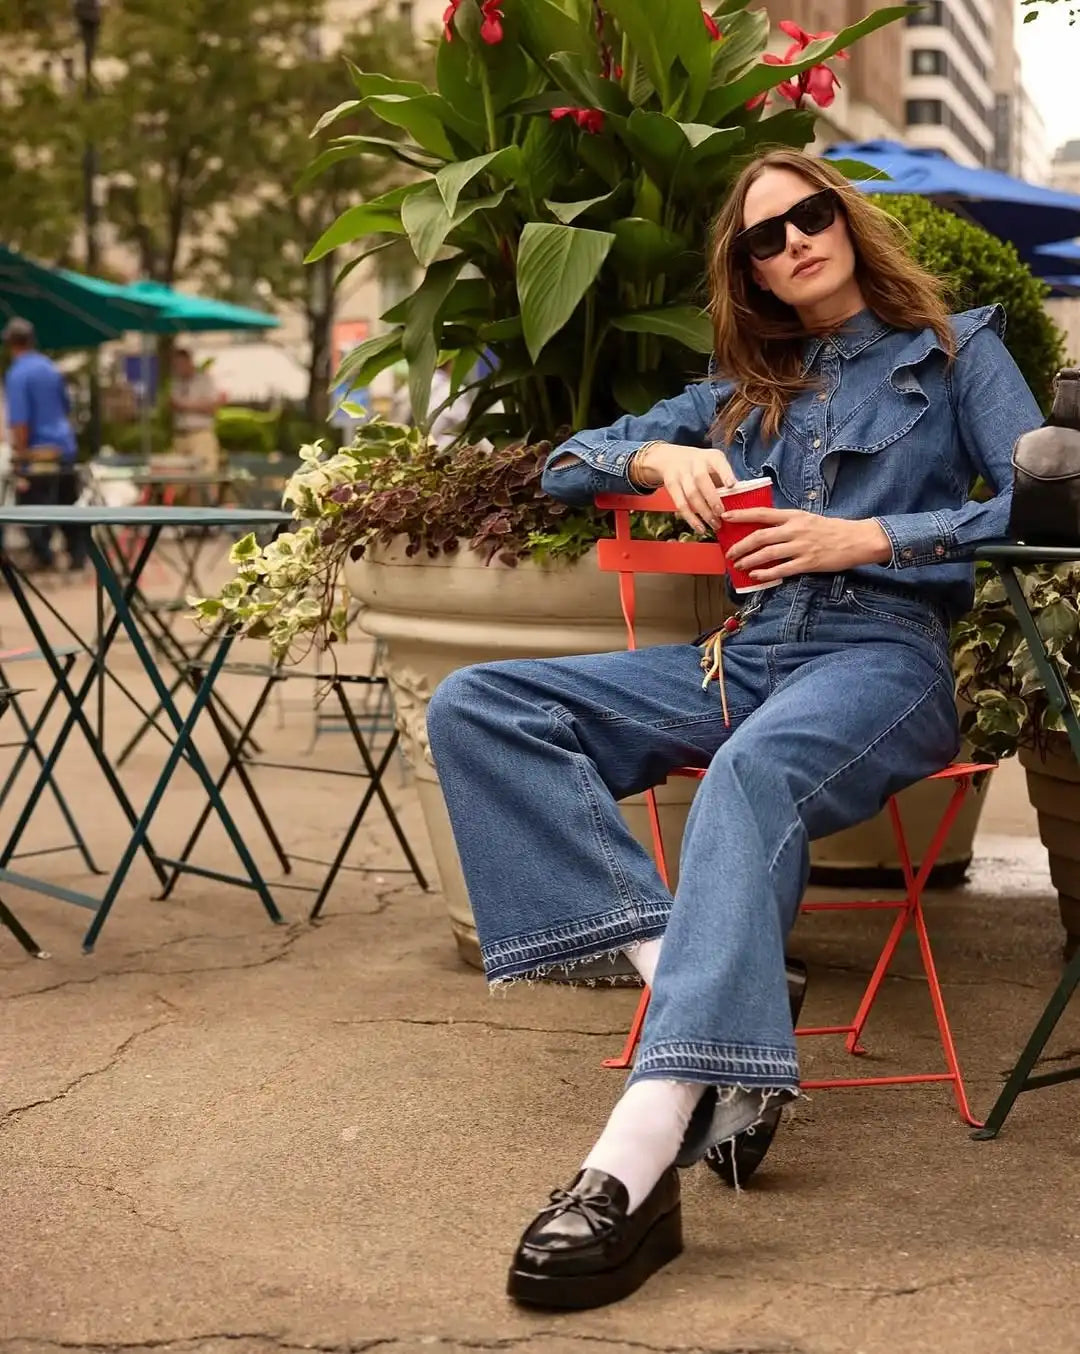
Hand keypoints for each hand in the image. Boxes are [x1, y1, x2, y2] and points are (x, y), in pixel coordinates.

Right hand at [635, 442, 735, 533]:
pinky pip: (681, 504)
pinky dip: (691, 519)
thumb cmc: (702, 465)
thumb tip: (742, 497)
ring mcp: (681, 474)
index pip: (718, 463)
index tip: (732, 485)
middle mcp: (695, 463)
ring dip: (703, 512)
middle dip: (712, 498)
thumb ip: (726, 478)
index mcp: (711, 457)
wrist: (671, 458)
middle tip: (722, 513)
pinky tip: (700, 528)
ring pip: (691, 494)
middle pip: (701, 480)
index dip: (725, 474)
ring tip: (715, 525)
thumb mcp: (715, 464)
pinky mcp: (671, 485)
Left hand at [723, 508, 892, 581]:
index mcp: (794, 516)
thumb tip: (763, 528)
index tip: (725, 517)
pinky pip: (782, 570)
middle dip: (741, 546)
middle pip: (760, 536)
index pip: (762, 513)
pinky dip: (766, 574)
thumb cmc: (830, 529)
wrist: (856, 540)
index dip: (741, 515)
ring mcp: (801, 547)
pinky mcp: (808, 563)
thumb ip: (786, 523)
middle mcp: (795, 530)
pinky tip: (756, 576)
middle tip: (730, 553)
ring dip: (749, 560)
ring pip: (767, 554)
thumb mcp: (807, 519)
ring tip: (739, 565)